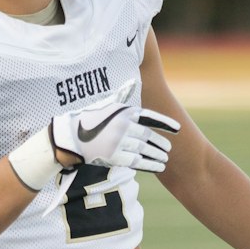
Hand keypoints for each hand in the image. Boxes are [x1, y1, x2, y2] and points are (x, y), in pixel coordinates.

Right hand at [49, 92, 178, 172]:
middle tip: (168, 148)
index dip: (166, 124)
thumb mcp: (106, 104)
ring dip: (158, 155)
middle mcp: (123, 126)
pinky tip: (160, 167)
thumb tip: (132, 80)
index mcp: (124, 112)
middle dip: (160, 143)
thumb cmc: (90, 118)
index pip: (151, 117)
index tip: (178, 129)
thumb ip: (122, 95)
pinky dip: (151, 165)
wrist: (71, 136)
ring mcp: (119, 142)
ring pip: (145, 150)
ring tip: (166, 159)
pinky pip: (138, 162)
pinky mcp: (114, 156)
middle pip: (149, 136)